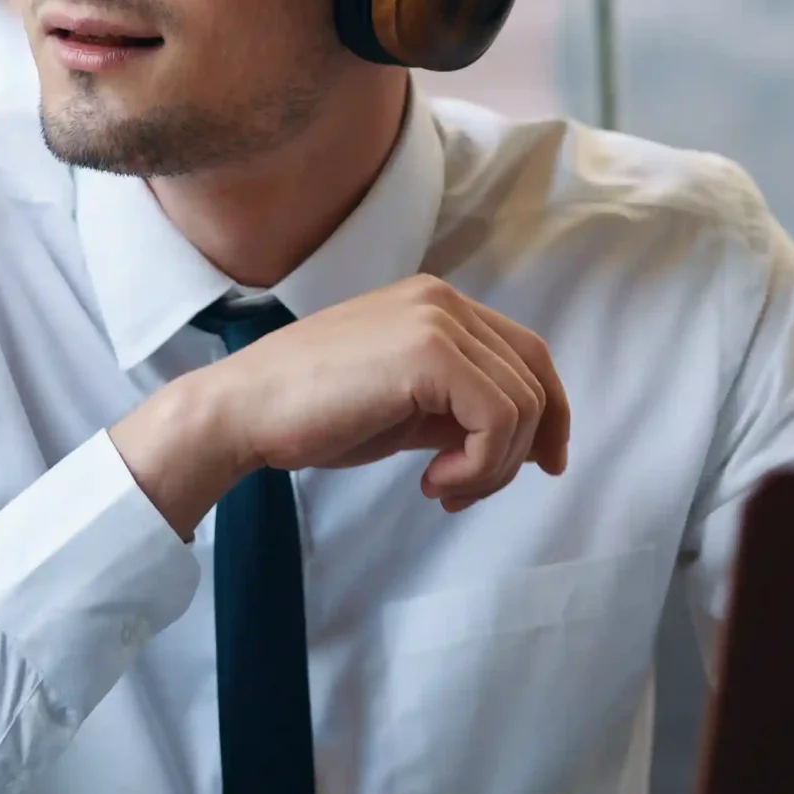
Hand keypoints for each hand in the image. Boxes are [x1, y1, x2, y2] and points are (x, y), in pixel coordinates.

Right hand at [112, 274, 569, 536]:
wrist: (243, 410)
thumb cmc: (311, 414)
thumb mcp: (403, 404)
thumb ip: (457, 406)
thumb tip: (517, 440)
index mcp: (438, 305)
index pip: (528, 354)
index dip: (550, 412)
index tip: (545, 463)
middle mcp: (444, 301)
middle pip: (535, 379)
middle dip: (520, 450)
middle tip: (466, 491)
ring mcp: (438, 321)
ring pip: (522, 405)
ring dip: (493, 467)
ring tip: (442, 488)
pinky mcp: (429, 354)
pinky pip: (498, 420)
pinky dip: (480, 465)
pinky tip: (433, 482)